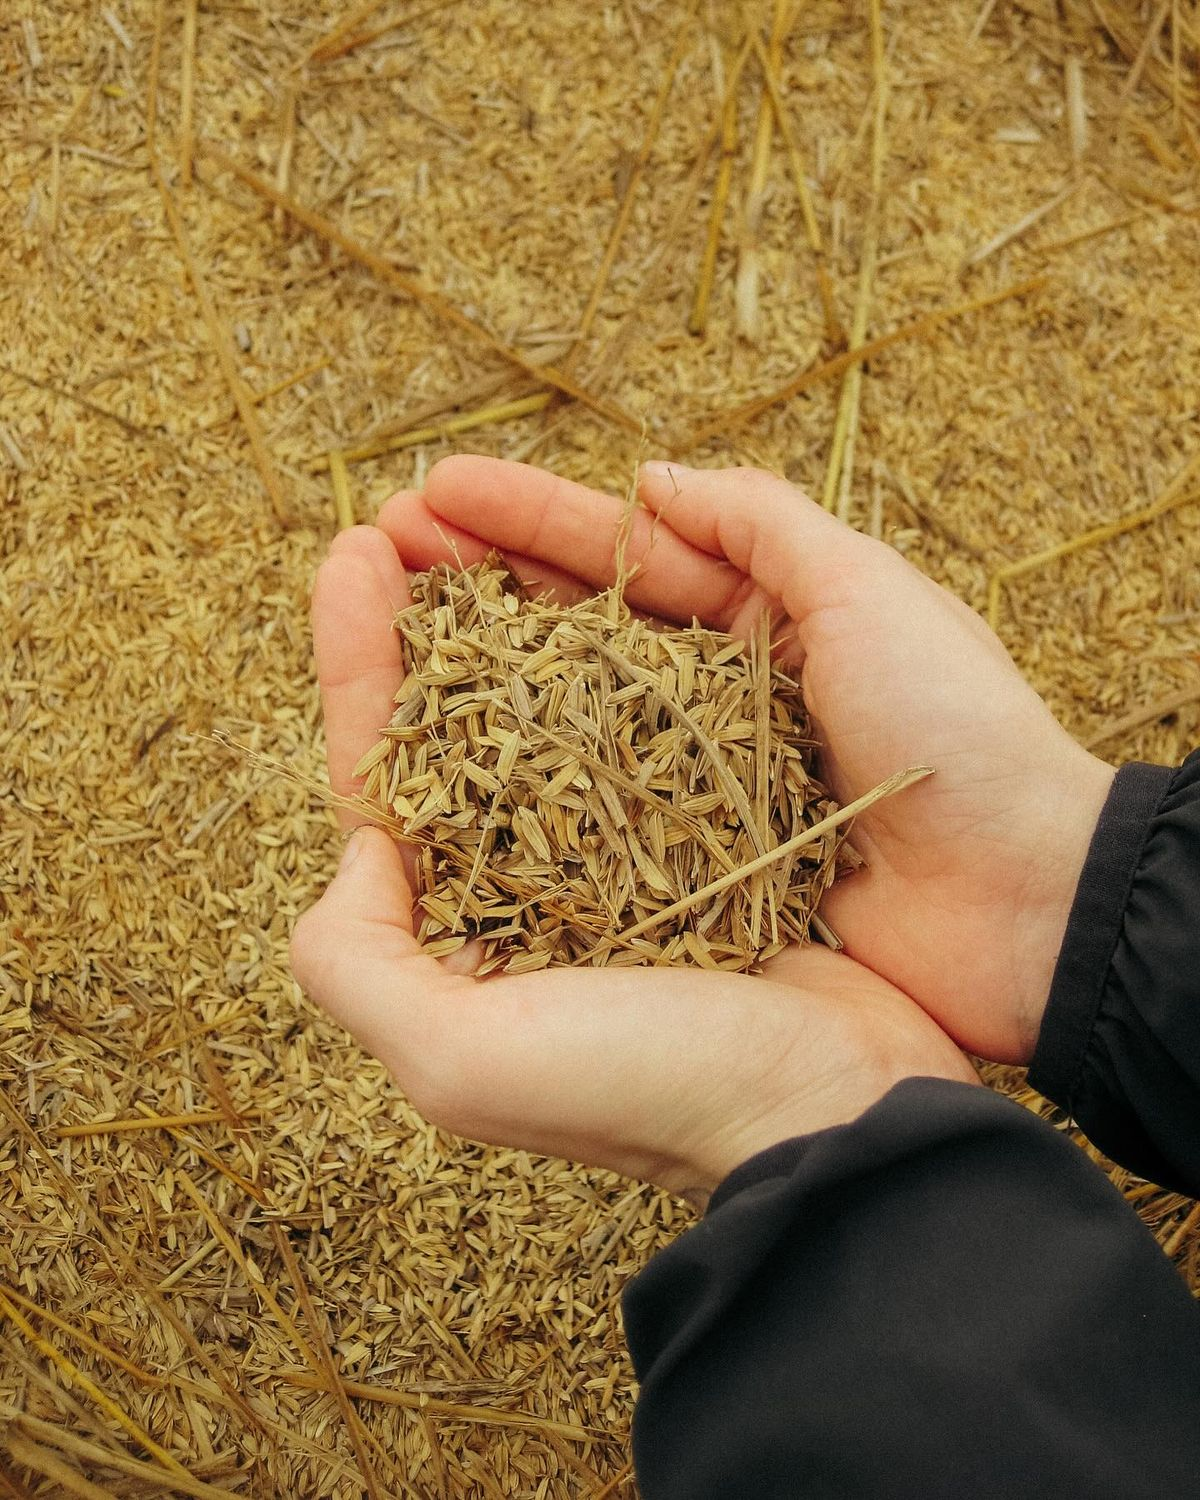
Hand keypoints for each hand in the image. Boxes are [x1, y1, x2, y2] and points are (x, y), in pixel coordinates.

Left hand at [292, 522, 976, 1197]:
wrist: (840, 1111)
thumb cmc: (654, 1092)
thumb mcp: (461, 1061)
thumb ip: (357, 963)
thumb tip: (363, 847)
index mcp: (470, 925)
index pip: (385, 772)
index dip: (358, 658)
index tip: (349, 551)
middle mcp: (543, 878)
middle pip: (467, 720)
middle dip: (431, 612)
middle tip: (413, 508)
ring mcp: (634, 845)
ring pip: (562, 702)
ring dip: (525, 608)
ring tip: (497, 515)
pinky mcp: (722, 823)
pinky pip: (660, 712)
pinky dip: (630, 647)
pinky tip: (613, 580)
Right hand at [375, 456, 1114, 1062]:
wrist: (1021, 906)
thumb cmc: (959, 735)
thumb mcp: (873, 590)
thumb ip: (761, 524)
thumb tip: (650, 477)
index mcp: (760, 621)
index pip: (620, 554)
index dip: (524, 519)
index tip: (432, 492)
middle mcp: (706, 702)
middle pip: (570, 627)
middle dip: (472, 580)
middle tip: (376, 544)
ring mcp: (684, 788)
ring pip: (560, 714)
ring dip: (474, 669)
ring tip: (378, 620)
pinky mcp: (676, 870)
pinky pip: (580, 811)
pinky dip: (512, 780)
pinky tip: (443, 752)